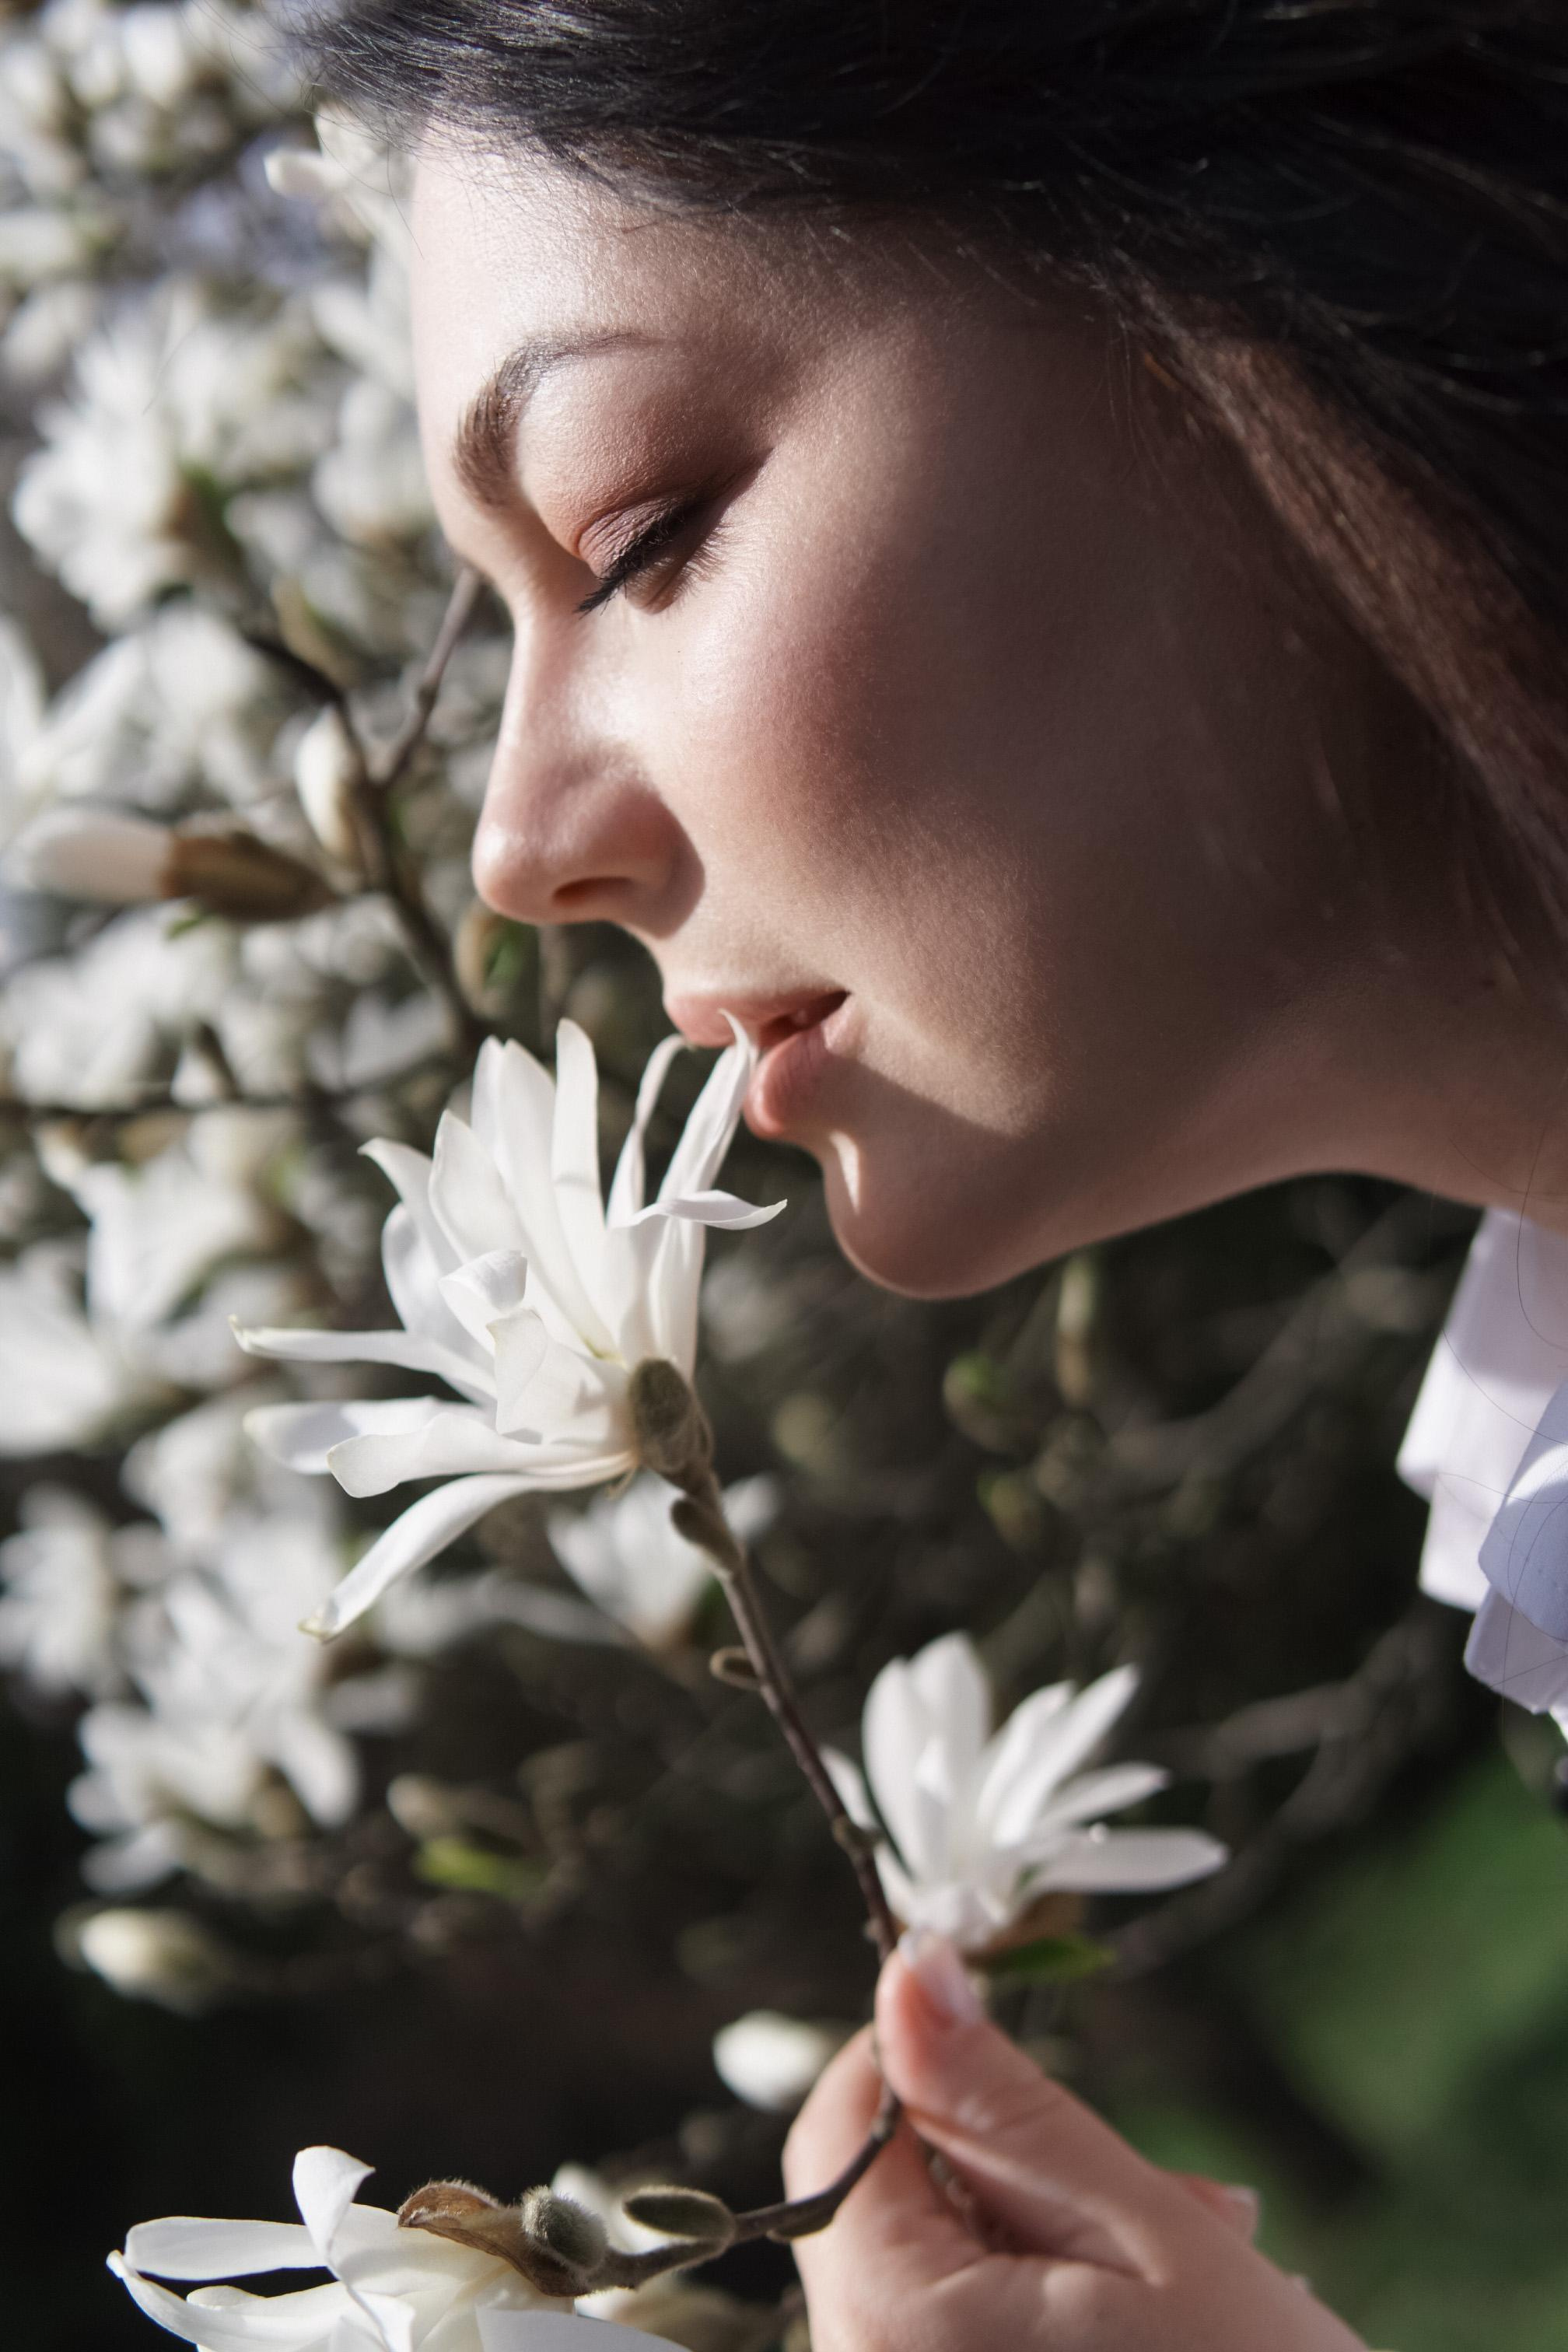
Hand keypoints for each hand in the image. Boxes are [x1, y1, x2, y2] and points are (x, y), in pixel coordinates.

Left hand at [784, 1933, 1368, 2351]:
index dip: (919, 2056)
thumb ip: (1007, 2103)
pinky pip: (962, 2339)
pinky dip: (1045, 2307)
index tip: (1018, 2037)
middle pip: (892, 2200)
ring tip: (1202, 2258)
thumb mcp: (1144, 2234)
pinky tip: (1159, 2320)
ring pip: (938, 2268)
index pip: (839, 2129)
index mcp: (891, 2322)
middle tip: (1175, 2188)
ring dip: (1052, 2235)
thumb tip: (911, 1969)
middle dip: (1020, 2161)